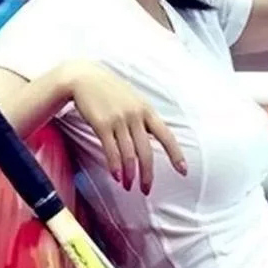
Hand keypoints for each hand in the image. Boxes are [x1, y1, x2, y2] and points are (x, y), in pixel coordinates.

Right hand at [60, 61, 186, 194]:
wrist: (84, 77)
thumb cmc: (110, 91)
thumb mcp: (133, 100)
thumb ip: (143, 119)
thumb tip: (152, 139)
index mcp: (147, 111)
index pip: (167, 136)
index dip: (176, 155)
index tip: (183, 171)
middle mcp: (136, 116)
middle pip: (146, 151)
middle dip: (147, 174)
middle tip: (146, 190)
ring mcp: (119, 120)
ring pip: (129, 154)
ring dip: (130, 174)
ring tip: (129, 186)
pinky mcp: (102, 124)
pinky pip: (111, 150)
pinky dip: (115, 166)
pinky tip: (116, 176)